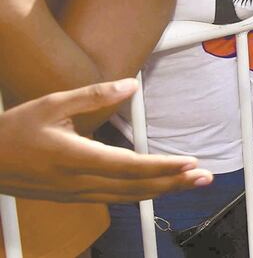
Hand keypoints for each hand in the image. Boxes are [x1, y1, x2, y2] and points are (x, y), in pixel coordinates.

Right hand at [0, 79, 212, 201]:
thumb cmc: (14, 131)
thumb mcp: (52, 103)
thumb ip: (93, 95)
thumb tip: (130, 84)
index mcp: (74, 157)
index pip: (129, 166)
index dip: (162, 167)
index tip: (189, 163)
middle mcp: (78, 182)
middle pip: (135, 187)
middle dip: (174, 183)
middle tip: (204, 177)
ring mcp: (76, 193)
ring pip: (128, 197)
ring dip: (162, 190)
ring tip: (190, 182)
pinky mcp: (73, 197)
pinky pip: (115, 198)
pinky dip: (141, 193)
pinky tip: (157, 187)